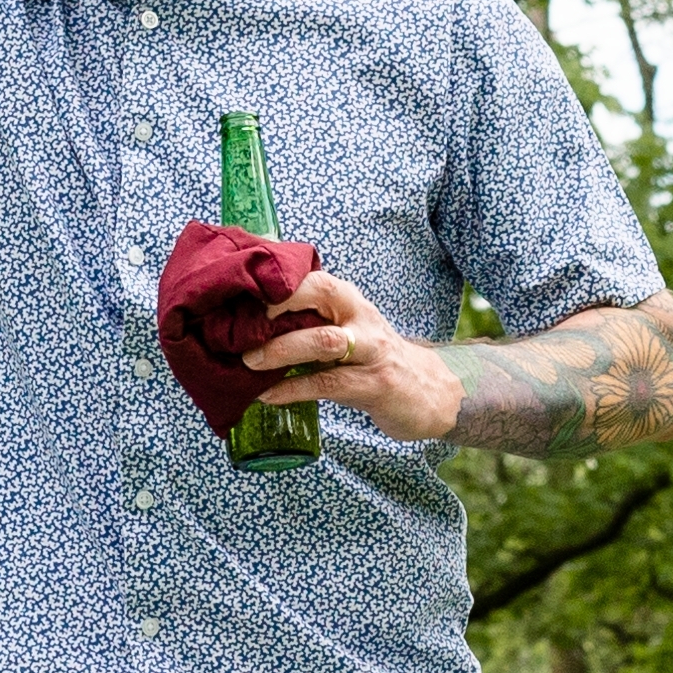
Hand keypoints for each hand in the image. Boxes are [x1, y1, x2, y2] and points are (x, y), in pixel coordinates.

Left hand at [245, 268, 468, 443]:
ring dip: (281, 350)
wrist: (431, 394)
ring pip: (324, 341)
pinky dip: (294, 389)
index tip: (241, 288)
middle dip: (279, 303)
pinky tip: (267, 396)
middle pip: (322, 294)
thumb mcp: (348, 332)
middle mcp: (362, 318)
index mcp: (350, 302)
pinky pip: (329, 384)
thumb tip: (250, 322)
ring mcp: (372, 351)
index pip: (314, 276)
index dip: (278, 279)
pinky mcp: (376, 385)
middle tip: (241, 322)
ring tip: (249, 361)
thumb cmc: (375, 360)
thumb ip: (310, 323)